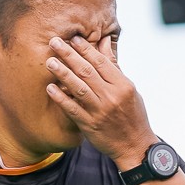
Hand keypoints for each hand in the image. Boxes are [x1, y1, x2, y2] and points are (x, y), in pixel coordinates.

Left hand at [44, 35, 154, 168]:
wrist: (134, 146)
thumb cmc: (132, 114)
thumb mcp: (129, 88)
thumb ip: (114, 66)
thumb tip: (104, 42)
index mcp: (122, 85)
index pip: (101, 62)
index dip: (85, 49)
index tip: (73, 38)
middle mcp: (111, 96)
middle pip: (87, 71)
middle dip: (69, 55)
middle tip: (54, 42)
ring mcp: (100, 111)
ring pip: (78, 88)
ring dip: (62, 73)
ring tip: (50, 62)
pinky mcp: (90, 125)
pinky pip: (73, 109)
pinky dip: (61, 98)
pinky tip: (50, 88)